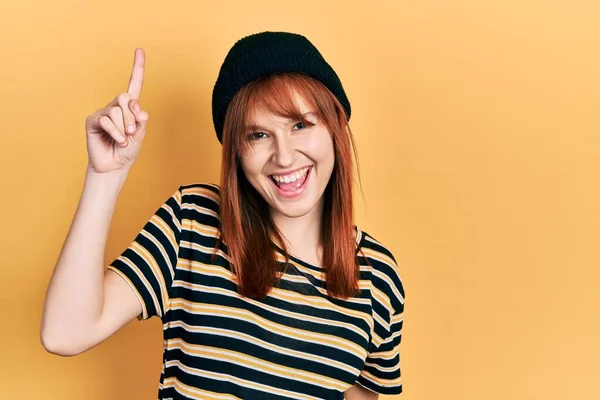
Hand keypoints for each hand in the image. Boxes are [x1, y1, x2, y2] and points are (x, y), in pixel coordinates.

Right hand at [85, 48, 148, 173]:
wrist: (114, 166)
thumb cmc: (127, 151)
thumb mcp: (140, 135)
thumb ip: (140, 121)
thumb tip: (139, 109)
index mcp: (130, 108)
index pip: (134, 84)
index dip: (137, 67)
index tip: (139, 50)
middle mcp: (116, 106)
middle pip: (125, 98)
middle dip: (131, 116)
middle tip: (132, 132)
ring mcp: (104, 112)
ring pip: (117, 110)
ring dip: (124, 128)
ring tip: (124, 140)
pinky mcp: (93, 120)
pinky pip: (106, 120)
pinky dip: (115, 132)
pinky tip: (117, 140)